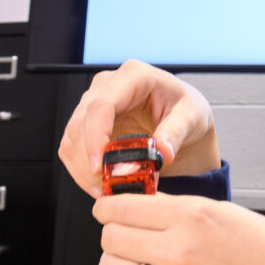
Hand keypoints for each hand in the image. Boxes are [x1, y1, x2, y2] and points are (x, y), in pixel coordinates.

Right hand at [58, 59, 219, 196]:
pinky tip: (100, 183)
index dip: (95, 137)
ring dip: (82, 168)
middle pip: (80, 123)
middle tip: (106, 185)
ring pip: (71, 137)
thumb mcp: (192, 118)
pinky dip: (81, 169)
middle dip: (87, 159)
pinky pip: (73, 147)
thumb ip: (176, 132)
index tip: (98, 165)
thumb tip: (163, 151)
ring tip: (106, 188)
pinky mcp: (89, 122)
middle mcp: (109, 85)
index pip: (102, 105)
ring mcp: (95, 102)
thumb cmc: (188, 111)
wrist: (186, 120)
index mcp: (134, 76)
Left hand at [93, 193, 264, 264]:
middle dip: (113, 234)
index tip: (107, 210)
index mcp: (193, 216)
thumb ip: (179, 210)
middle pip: (110, 239)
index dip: (108, 208)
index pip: (122, 208)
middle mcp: (179, 251)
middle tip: (125, 235)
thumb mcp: (226, 213)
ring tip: (138, 263)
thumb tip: (141, 206)